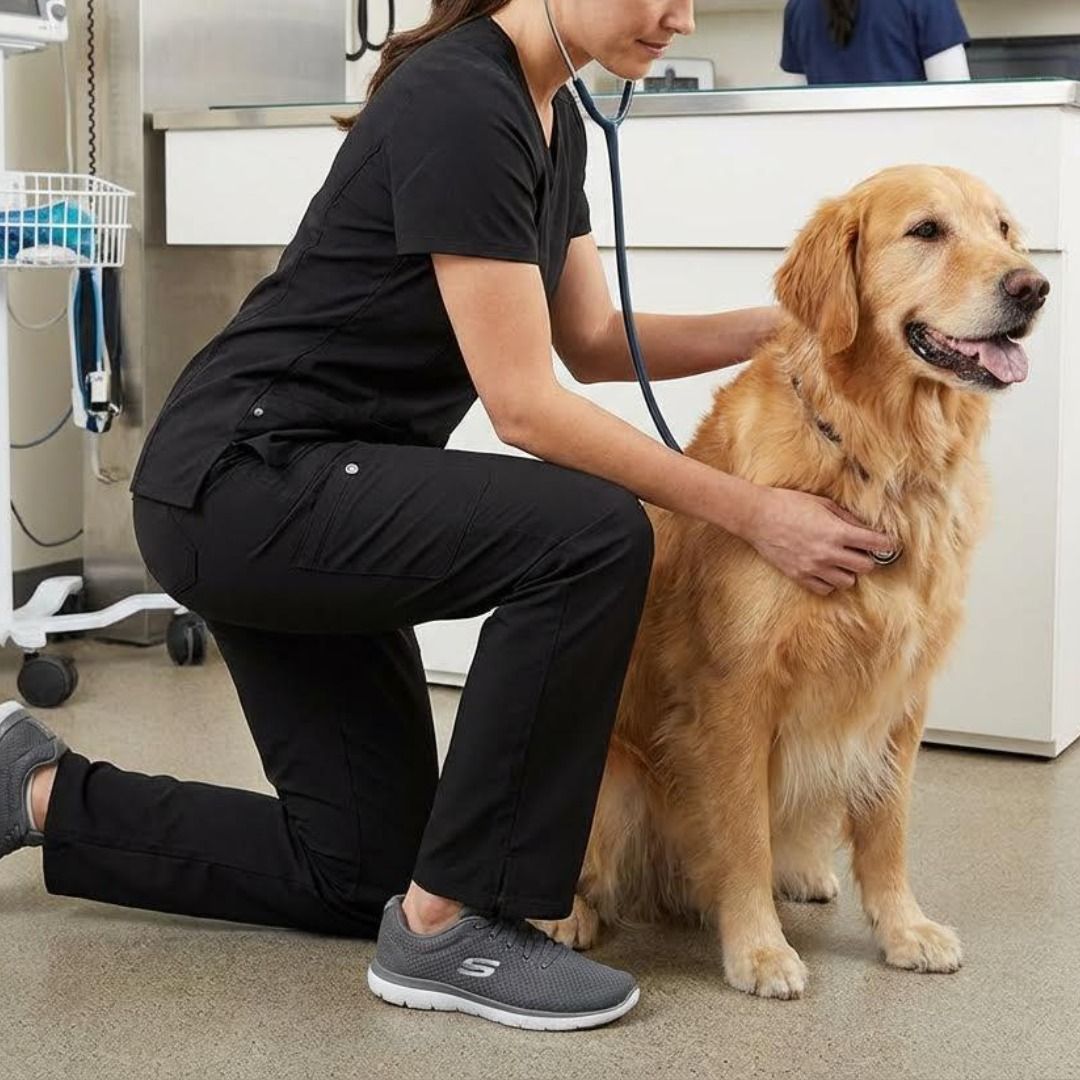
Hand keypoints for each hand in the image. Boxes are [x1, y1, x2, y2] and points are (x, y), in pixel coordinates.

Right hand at [739, 486, 895, 595]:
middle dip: (867, 558)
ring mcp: (813, 567)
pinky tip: (825, 569)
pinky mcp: (799, 576)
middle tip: (860, 550)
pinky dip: (830, 581)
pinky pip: (825, 589)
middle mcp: (828, 553)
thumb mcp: (823, 503)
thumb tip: (866, 529)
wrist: (757, 516)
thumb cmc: (789, 503)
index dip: (887, 544)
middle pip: (865, 567)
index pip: (875, 544)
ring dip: (848, 571)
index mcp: (836, 532)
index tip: (890, 544)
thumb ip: (847, 518)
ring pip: (848, 582)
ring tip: (840, 560)